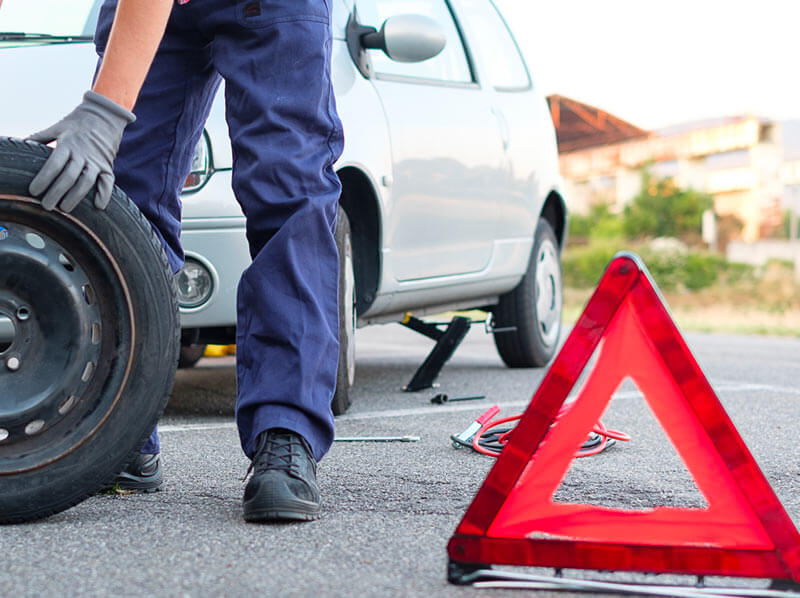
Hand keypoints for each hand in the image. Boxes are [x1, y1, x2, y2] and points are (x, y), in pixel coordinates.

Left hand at [27, 90, 134, 211]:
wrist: (105, 116)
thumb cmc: (78, 122)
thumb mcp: (58, 126)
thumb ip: (41, 136)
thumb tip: (22, 143)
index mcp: (68, 144)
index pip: (54, 164)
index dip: (43, 179)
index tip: (33, 191)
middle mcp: (83, 154)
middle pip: (69, 176)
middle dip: (56, 192)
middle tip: (46, 206)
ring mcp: (97, 161)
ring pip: (86, 182)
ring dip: (76, 197)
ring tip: (65, 209)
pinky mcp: (108, 166)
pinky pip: (108, 182)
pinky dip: (105, 194)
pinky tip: (98, 206)